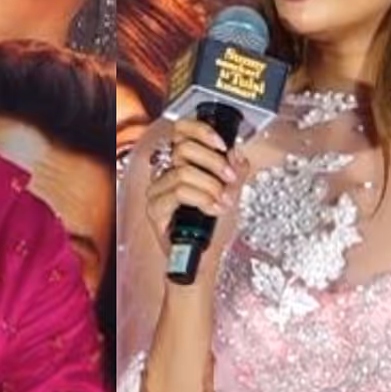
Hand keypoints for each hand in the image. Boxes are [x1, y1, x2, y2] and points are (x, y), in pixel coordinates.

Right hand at [145, 119, 251, 278]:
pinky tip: (213, 209)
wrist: (203, 261)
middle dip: (213, 162)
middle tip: (229, 179)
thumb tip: (235, 153)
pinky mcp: (155, 209)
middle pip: (183, 148)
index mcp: (180, 165)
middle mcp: (165, 174)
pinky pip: (179, 192)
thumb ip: (234, 171)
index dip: (201, 131)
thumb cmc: (213, 231)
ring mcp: (157, 192)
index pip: (181, 131)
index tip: (222, 144)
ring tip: (223, 201)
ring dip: (210, 185)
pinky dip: (202, 198)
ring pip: (183, 172)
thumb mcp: (231, 193)